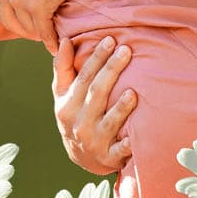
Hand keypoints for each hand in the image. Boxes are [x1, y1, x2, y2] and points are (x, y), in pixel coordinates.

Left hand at [0, 0, 89, 53]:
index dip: (3, 9)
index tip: (14, 12)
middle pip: (5, 17)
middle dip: (16, 24)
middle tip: (29, 26)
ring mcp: (19, 0)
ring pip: (24, 26)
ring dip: (33, 32)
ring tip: (41, 33)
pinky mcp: (39, 8)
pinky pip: (42, 31)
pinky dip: (49, 40)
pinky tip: (54, 45)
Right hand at [53, 36, 137, 174]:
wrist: (81, 157)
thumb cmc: (75, 115)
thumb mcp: (63, 95)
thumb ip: (63, 68)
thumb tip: (64, 40)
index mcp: (67, 105)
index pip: (83, 77)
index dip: (96, 58)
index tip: (109, 40)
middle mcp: (79, 122)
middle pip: (96, 93)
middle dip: (111, 71)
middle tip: (126, 50)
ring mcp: (94, 141)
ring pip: (109, 122)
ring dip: (120, 108)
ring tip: (132, 92)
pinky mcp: (109, 157)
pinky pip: (119, 151)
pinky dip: (126, 146)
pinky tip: (134, 138)